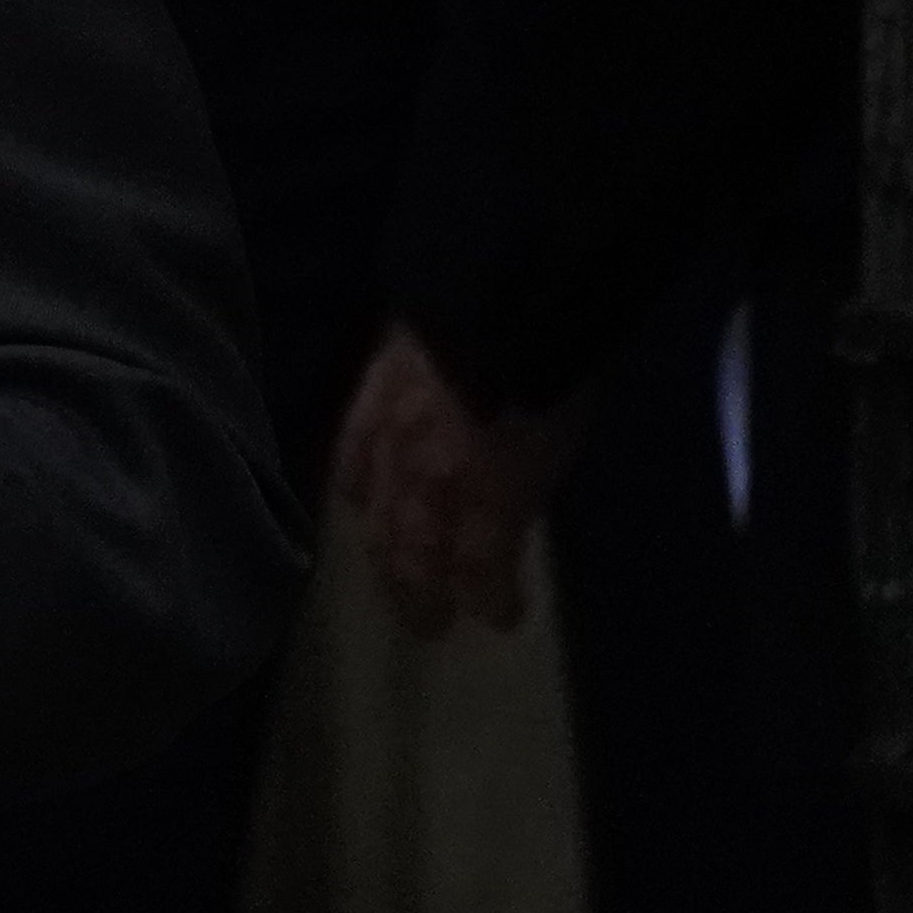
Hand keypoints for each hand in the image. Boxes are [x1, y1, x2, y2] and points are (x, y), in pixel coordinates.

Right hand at [332, 322, 579, 639]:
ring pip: (378, 513)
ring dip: (384, 553)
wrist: (497, 286)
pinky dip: (355, 486)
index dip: (488, 597)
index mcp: (486, 492)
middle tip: (425, 627)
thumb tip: (506, 520)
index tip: (499, 619)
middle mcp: (431, 477)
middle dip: (420, 592)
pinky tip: (356, 502)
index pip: (480, 566)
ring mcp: (392, 437)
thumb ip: (525, 487)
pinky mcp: (368, 396)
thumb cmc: (552, 367)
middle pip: (416, 550)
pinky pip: (352, 454)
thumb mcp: (560, 441)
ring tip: (389, 578)